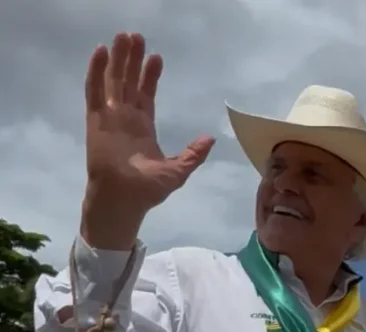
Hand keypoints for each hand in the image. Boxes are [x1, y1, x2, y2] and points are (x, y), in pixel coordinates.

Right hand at [84, 33, 214, 218]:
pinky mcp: (95, 120)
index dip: (150, 76)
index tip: (156, 57)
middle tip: (136, 36)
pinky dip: (96, 72)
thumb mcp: (178, 170)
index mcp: (143, 127)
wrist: (124, 200)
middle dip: (132, 59)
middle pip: (128, 82)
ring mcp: (110, 117)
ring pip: (112, 81)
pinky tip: (101, 53)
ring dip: (117, 59)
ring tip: (123, 37)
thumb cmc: (148, 190)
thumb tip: (210, 139)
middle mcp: (126, 118)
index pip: (146, 95)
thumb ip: (193, 154)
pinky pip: (94, 92)